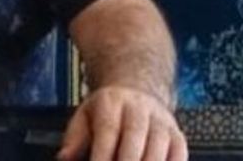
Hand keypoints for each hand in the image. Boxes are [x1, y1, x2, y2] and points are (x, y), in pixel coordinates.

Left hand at [57, 86, 186, 160]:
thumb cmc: (107, 110)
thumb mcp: (85, 116)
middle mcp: (138, 108)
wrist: (137, 88)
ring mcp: (160, 120)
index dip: (103, 155)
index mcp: (111, 103)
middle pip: (134, 139)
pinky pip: (179, 153)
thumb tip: (64, 157)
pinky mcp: (176, 133)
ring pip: (158, 147)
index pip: (108, 131)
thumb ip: (74, 139)